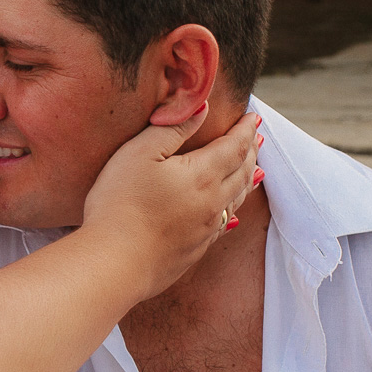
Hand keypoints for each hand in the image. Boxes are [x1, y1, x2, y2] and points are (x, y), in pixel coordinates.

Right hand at [82, 102, 261, 298]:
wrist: (114, 263)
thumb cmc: (120, 204)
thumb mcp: (140, 152)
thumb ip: (174, 128)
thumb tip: (203, 108)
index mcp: (202, 174)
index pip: (235, 146)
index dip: (246, 130)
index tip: (254, 117)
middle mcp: (212, 203)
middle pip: (242, 173)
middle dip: (251, 153)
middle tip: (256, 139)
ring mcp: (205, 231)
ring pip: (236, 201)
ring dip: (247, 182)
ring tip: (255, 171)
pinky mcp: (194, 252)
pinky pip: (223, 226)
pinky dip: (232, 212)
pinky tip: (230, 215)